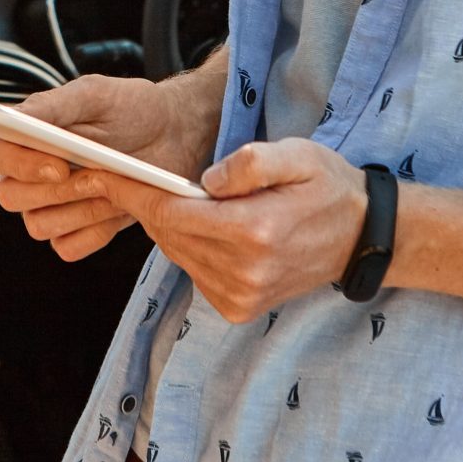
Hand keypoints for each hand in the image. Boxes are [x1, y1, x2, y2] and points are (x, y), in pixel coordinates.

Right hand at [0, 72, 212, 261]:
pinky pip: (68, 247)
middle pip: (11, 196)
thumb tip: (17, 119)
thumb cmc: (134, 108)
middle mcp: (33, 172)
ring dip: (80, 210)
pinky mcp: (78, 229)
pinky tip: (116, 209)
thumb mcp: (96, 94)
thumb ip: (53, 105)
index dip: (18, 164)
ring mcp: (53, 204)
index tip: (58, 164)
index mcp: (28, 135)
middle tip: (97, 174)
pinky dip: (93, 232)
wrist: (175, 133)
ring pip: (38, 225)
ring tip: (113, 186)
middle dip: (57, 190)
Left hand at [91, 139, 367, 322]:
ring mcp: (240, 296)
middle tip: (123, 175)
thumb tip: (205, 180)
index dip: (133, 191)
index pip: (171, 214)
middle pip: (167, 235)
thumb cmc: (327, 188)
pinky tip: (204, 225)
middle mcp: (243, 272)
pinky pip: (193, 271)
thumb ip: (249, 162)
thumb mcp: (298, 154)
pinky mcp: (238, 308)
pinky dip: (188, 246)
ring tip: (165, 195)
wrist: (360, 237)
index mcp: (254, 232)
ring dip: (167, 225)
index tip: (102, 172)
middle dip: (144, 204)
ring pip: (176, 253)